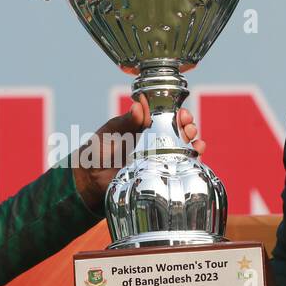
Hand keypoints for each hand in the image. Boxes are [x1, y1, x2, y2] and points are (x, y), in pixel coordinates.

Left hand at [72, 93, 205, 212]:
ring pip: (182, 149)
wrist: (89, 180)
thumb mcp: (111, 131)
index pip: (166, 118)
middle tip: (188, 124)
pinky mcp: (158, 177)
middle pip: (178, 132)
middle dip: (187, 126)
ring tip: (193, 137)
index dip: (177, 114)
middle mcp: (153, 143)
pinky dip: (191, 160)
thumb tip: (139, 105)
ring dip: (192, 141)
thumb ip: (126, 121)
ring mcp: (157, 160)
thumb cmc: (97, 152)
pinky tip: (196, 154)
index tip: (181, 112)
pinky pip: (179, 168)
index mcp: (143, 129)